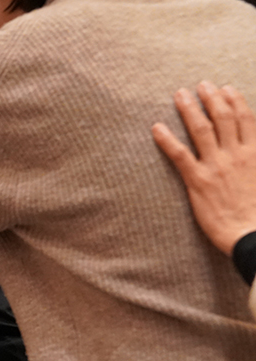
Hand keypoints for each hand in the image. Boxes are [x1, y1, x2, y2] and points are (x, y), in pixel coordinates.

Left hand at [152, 82, 255, 254]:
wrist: (252, 233)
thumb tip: (251, 142)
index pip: (246, 117)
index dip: (235, 100)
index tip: (225, 88)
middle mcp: (237, 154)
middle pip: (222, 117)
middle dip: (211, 97)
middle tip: (201, 85)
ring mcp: (216, 166)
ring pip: (201, 129)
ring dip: (189, 109)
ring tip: (179, 95)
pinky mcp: (198, 181)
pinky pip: (179, 155)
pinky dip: (167, 139)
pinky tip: (156, 128)